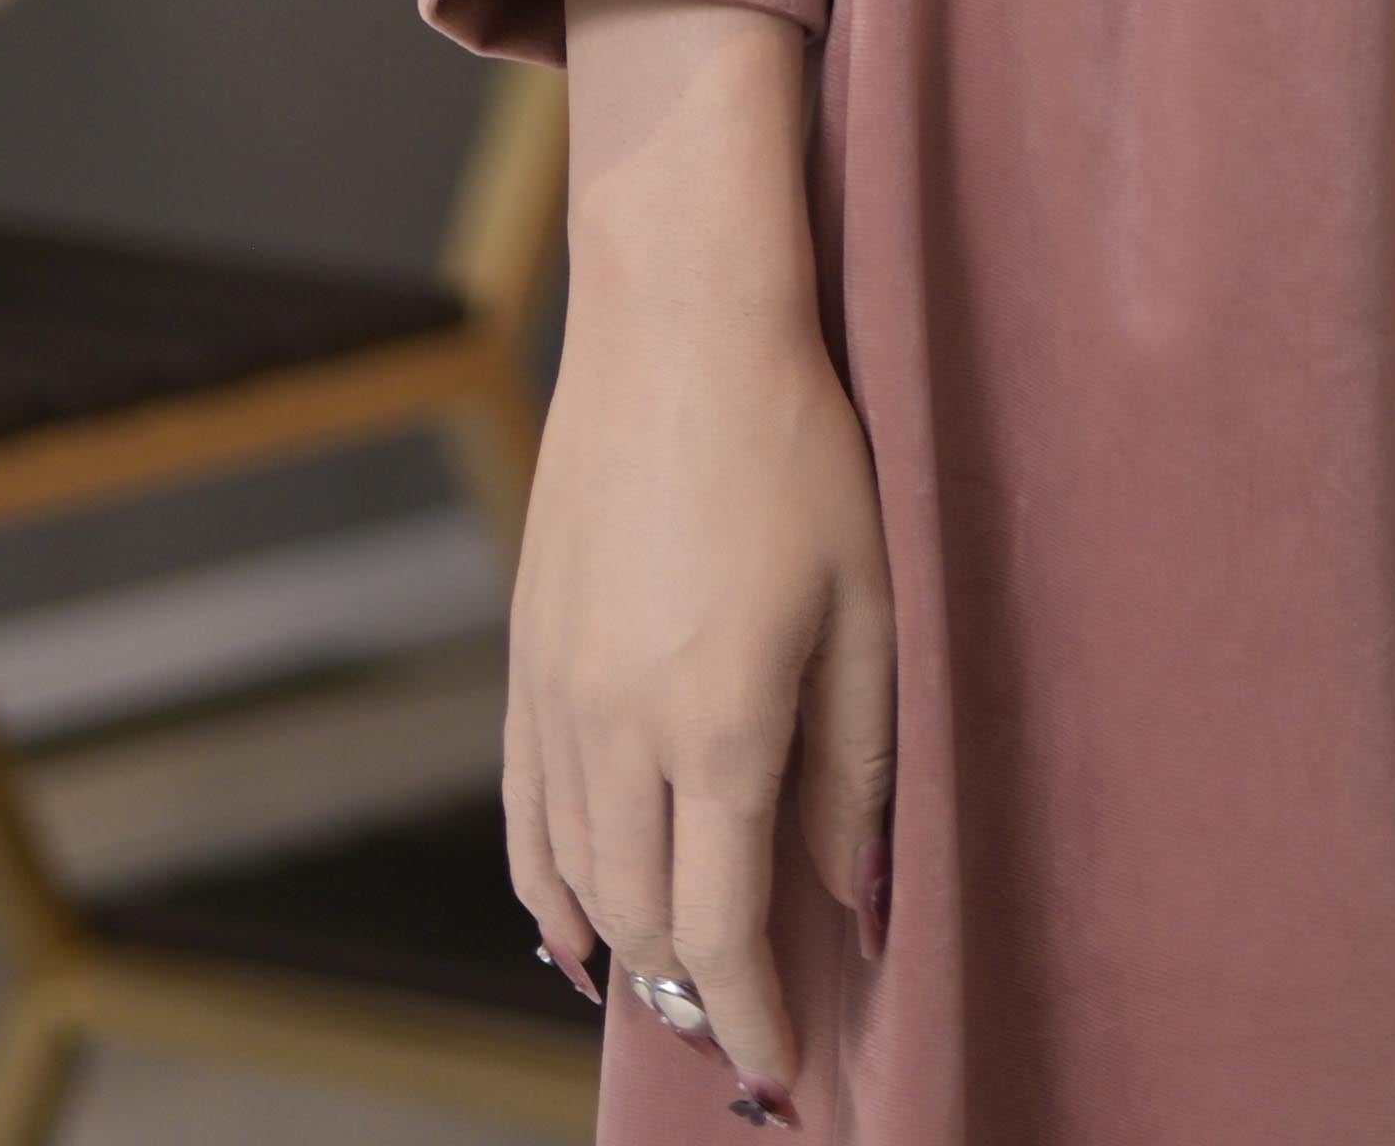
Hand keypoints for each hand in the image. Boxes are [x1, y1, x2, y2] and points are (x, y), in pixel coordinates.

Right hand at [506, 0, 895, 1113]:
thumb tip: (850, 896)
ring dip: (628, 950)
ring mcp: (559, 697)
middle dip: (698, 996)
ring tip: (680, 992)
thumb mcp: (867, 603)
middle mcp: (622, 731)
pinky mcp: (527, 657)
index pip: (726, 930)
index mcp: (719, 725)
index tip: (789, 1072)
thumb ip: (857, 764)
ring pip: (578, 880)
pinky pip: (526, 814)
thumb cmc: (797, 446)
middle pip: (645, 921)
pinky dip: (549, 889)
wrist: (678, 324)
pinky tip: (574, 928)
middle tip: (750, 1030)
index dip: (757, 1018)